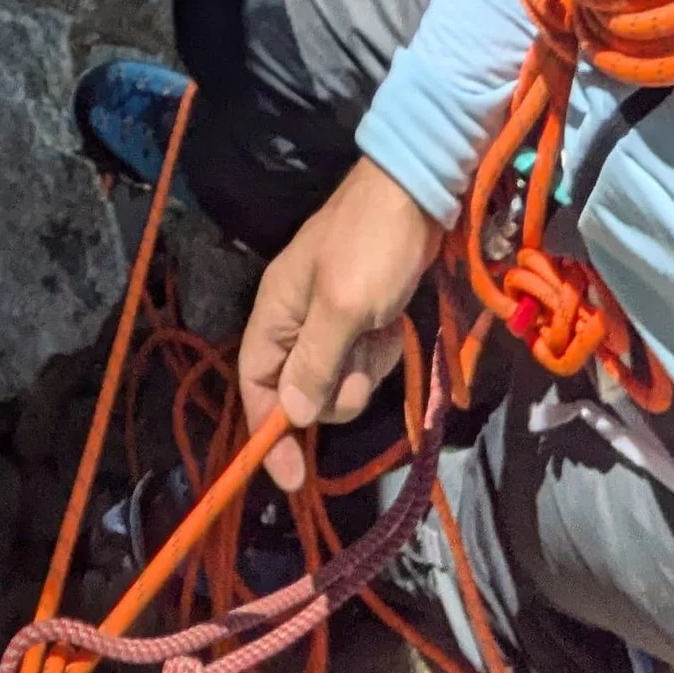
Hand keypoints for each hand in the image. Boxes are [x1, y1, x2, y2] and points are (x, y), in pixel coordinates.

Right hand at [237, 156, 444, 492]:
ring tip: (383, 330)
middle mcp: (296, 320)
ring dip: (366, 368)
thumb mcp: (343, 307)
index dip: (268, 432)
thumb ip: (315, 363)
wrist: (416, 194)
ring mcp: (331, 319)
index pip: (257, 384)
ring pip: (340, 380)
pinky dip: (382, 351)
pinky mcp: (363, 317)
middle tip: (362, 362)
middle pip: (303, 391)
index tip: (292, 478)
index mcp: (275, 313)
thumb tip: (291, 415)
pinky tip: (395, 323)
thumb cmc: (372, 247)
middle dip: (336, 390)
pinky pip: (366, 360)